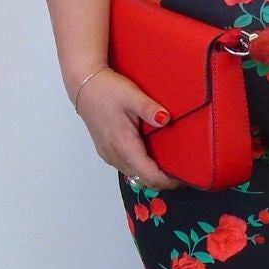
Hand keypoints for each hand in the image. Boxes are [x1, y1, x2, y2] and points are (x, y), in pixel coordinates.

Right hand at [76, 68, 186, 189]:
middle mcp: (115, 155)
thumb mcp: (131, 94)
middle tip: (181, 170)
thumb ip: (149, 108)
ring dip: (151, 174)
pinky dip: (140, 167)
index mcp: (124, 145)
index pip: (149, 176)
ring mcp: (109, 155)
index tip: (184, 177)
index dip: (168, 181)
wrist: (84, 86)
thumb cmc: (107, 90)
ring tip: (169, 164)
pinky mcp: (106, 152)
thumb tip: (166, 119)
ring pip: (134, 175)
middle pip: (143, 179)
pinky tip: (150, 155)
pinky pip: (126, 167)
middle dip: (163, 179)